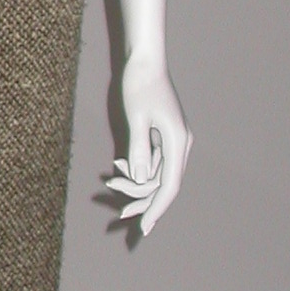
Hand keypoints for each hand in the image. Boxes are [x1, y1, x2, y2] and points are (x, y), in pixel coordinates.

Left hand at [105, 52, 190, 235]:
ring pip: (157, 175)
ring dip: (136, 184)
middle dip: (141, 199)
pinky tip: (118, 169)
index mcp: (176, 141)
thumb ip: (138, 148)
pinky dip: (137, 169)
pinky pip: (153, 163)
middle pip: (163, 185)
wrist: (145, 61)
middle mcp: (179, 144)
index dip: (157, 209)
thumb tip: (139, 179)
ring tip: (110, 182)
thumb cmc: (139, 85)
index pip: (169, 186)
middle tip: (118, 213)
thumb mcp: (135, 117)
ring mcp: (173, 141)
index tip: (146, 228)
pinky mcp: (163, 137)